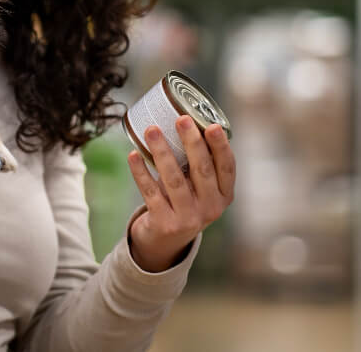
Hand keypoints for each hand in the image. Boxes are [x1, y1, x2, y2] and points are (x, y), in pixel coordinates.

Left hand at [126, 115, 234, 271]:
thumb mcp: (199, 188)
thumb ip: (199, 164)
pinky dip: (141, 171)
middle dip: (192, 142)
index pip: (227, 168)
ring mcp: (188, 219)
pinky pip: (151, 192)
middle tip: (181, 119)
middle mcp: (210, 209)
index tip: (212, 125)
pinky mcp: (164, 224)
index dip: (221, 147)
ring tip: (152, 130)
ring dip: (162, 151)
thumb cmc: (183, 202)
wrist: (164, 242)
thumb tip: (183, 121)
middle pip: (202, 171)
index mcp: (223, 196)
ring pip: (174, 180)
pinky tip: (133, 155)